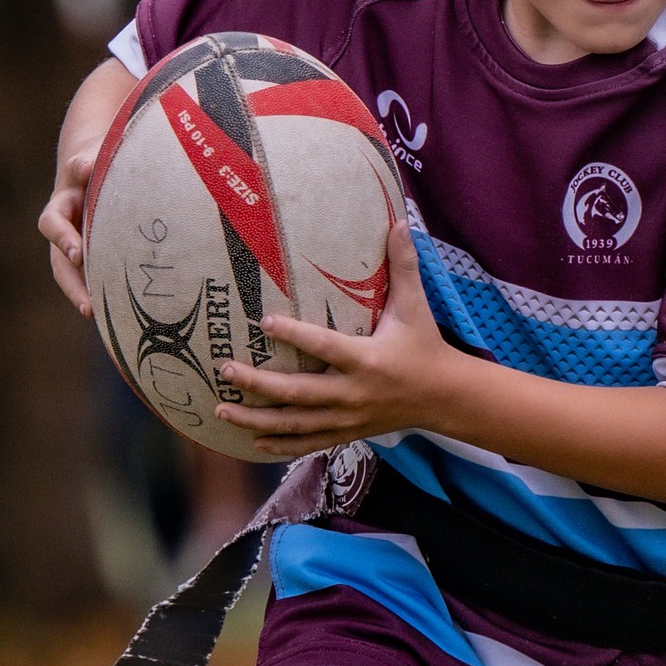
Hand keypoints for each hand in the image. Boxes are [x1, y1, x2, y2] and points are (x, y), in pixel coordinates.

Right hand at [38, 145, 96, 318]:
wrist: (95, 163)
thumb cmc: (96, 158)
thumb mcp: (91, 154)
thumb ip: (87, 161)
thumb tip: (86, 167)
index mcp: (62, 204)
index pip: (53, 223)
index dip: (63, 238)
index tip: (77, 253)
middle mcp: (64, 229)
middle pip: (60, 263)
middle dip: (72, 286)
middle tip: (88, 306)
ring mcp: (77, 244)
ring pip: (74, 276)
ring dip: (84, 296)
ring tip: (98, 317)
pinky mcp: (93, 255)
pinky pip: (93, 277)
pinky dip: (101, 293)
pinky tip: (119, 312)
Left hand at [214, 221, 458, 456]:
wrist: (444, 397)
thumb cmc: (425, 347)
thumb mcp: (416, 306)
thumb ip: (404, 264)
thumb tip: (399, 220)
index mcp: (367, 360)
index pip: (324, 346)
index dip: (294, 334)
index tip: (264, 321)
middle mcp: (352, 393)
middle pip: (297, 393)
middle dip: (258, 384)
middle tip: (225, 370)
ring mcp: (347, 418)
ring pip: (295, 424)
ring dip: (256, 419)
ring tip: (222, 409)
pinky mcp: (347, 433)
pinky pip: (308, 442)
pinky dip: (280, 444)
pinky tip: (253, 441)